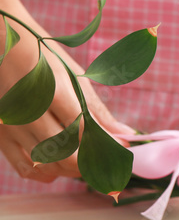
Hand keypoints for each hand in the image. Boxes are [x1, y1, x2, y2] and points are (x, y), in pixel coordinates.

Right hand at [0, 32, 132, 182]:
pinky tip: (58, 168)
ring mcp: (12, 125)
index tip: (123, 149)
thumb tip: (125, 134)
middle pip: (66, 155)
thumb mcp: (74, 78)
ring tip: (85, 160)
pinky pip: (24, 168)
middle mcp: (30, 112)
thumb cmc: (43, 60)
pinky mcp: (0, 135)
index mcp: (53, 92)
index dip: (108, 145)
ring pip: (48, 165)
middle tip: (105, 157)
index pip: (85, 132)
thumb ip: (97, 111)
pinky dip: (45, 174)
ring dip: (72, 169)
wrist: (1, 46)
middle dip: (92, 162)